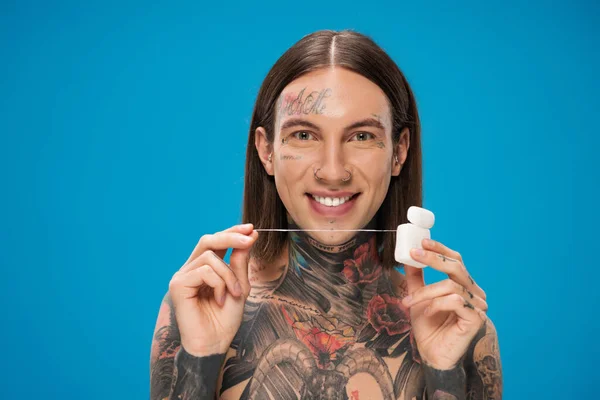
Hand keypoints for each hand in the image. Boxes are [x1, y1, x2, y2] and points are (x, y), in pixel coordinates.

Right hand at [168, 223, 257, 356]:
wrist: (215, 343)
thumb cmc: (225, 319)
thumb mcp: (240, 285)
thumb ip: (240, 262)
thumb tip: (249, 235)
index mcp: (204, 267)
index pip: (216, 241)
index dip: (232, 232)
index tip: (251, 228)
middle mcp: (191, 268)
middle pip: (208, 240)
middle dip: (231, 236)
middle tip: (250, 239)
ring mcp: (182, 275)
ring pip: (210, 258)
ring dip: (229, 275)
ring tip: (234, 294)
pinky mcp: (178, 285)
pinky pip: (204, 271)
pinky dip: (219, 284)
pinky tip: (220, 300)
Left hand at [401, 238, 487, 369]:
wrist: (431, 354)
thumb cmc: (428, 327)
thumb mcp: (418, 297)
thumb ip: (416, 278)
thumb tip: (409, 258)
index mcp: (463, 285)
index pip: (456, 261)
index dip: (440, 250)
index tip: (422, 242)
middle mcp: (473, 293)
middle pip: (456, 267)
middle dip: (433, 259)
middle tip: (414, 255)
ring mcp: (477, 306)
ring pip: (450, 286)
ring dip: (425, 292)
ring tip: (409, 303)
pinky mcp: (476, 318)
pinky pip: (455, 301)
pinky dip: (436, 304)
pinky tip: (427, 313)